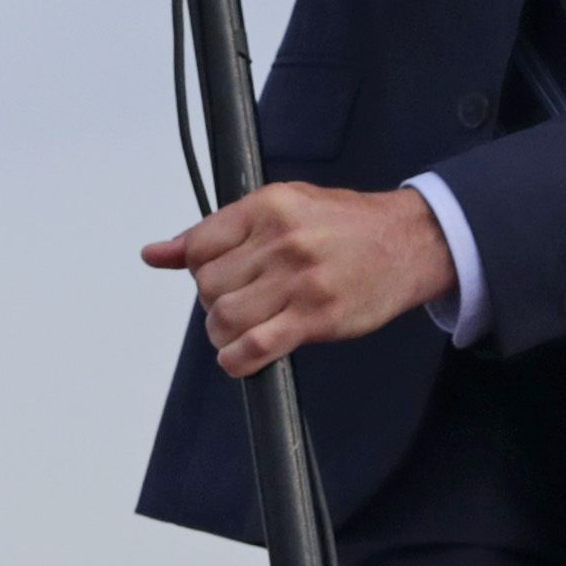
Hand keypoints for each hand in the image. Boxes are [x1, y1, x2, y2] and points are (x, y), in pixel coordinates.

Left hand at [145, 183, 455, 376]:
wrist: (410, 241)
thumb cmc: (347, 225)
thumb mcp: (284, 205)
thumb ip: (220, 229)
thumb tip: (155, 254)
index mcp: (269, 206)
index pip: (199, 245)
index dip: (199, 269)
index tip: (219, 277)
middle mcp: (281, 241)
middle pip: (208, 286)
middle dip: (214, 302)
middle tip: (240, 303)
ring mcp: (299, 281)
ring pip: (224, 318)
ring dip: (223, 333)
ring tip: (242, 329)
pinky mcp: (316, 318)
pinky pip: (255, 347)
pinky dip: (237, 359)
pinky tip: (244, 356)